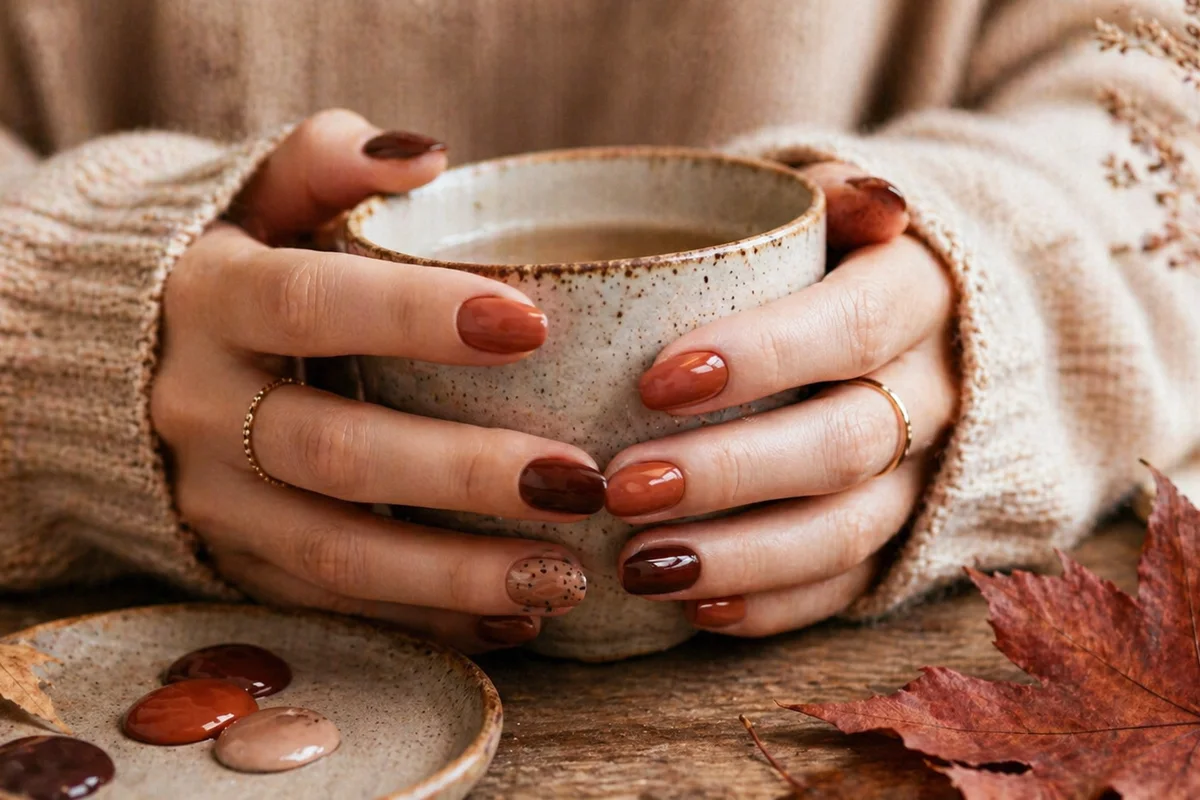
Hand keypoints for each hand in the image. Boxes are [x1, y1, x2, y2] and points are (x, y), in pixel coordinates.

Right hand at [152, 110, 605, 652]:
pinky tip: (512, 615)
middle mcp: (203, 406)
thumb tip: (428, 157)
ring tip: (566, 576)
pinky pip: (328, 601)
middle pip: (335, 450)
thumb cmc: (230, 259)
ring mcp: (213, 496)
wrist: (105, 354)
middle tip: (579, 482)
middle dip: (463, 472)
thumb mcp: (258, 193)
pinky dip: (422, 617)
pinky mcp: (232, 557)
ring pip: (335, 551)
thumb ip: (329, 161)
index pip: (311, 303)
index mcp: (212, 297)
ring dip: (455, 573)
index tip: (531, 324)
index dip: (414, 316)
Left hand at [605, 163, 957, 635]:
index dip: (762, 357)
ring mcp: (927, 474)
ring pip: (849, 529)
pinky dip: (774, 606)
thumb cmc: (844, 259)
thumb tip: (878, 204)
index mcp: (922, 293)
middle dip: (729, 471)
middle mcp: (941, 391)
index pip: (855, 325)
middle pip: (847, 442)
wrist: (936, 321)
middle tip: (620, 487)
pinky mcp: (906, 539)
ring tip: (639, 567)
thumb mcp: (841, 208)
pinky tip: (695, 611)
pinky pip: (850, 587)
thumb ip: (835, 196)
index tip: (655, 380)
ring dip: (741, 556)